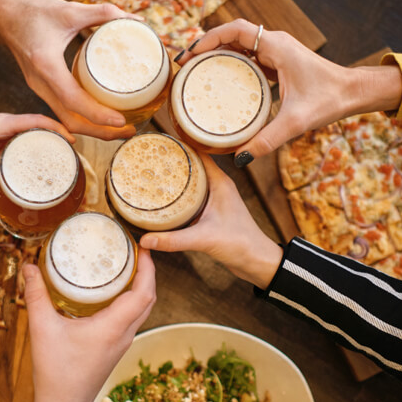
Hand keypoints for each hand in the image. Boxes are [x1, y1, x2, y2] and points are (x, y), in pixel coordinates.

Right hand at [0, 0, 135, 139]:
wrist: (5, 19)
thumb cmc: (34, 14)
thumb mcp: (69, 11)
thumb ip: (103, 13)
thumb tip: (134, 20)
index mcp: (46, 66)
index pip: (73, 100)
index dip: (97, 114)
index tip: (120, 120)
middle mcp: (40, 84)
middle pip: (70, 121)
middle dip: (99, 132)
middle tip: (128, 130)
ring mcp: (39, 90)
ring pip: (66, 121)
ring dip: (92, 129)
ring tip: (119, 128)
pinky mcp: (42, 91)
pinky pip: (63, 112)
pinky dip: (83, 119)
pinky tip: (101, 116)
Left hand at [0, 107, 72, 215]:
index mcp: (4, 124)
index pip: (38, 121)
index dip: (57, 129)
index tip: (72, 140)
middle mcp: (6, 123)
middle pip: (38, 126)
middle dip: (56, 137)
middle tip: (70, 154)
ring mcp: (1, 129)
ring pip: (28, 133)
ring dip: (43, 142)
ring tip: (57, 158)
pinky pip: (18, 140)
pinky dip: (27, 148)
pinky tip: (31, 162)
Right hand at [23, 249, 156, 401]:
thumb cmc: (56, 372)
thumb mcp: (42, 328)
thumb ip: (36, 295)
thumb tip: (29, 268)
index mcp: (113, 327)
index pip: (144, 293)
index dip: (149, 269)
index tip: (143, 249)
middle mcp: (123, 334)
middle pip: (149, 299)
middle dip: (147, 273)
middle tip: (135, 252)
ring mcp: (121, 343)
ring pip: (142, 310)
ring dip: (141, 287)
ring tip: (126, 267)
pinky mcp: (115, 348)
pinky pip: (131, 319)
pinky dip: (130, 301)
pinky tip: (112, 293)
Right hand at [139, 155, 282, 289]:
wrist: (256, 261)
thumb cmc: (241, 244)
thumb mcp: (204, 239)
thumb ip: (174, 240)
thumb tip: (145, 239)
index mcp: (220, 182)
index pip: (198, 153)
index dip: (180, 145)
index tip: (160, 140)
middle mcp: (217, 185)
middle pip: (192, 164)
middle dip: (172, 159)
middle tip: (148, 155)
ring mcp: (214, 197)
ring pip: (190, 180)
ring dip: (174, 176)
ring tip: (150, 171)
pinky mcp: (211, 210)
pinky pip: (190, 195)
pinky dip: (177, 193)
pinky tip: (162, 196)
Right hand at [174, 19, 401, 161]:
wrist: (354, 93)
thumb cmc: (330, 99)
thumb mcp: (296, 121)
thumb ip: (267, 139)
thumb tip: (240, 157)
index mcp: (277, 46)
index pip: (236, 30)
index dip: (209, 38)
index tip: (191, 54)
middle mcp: (275, 43)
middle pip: (232, 35)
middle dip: (206, 46)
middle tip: (185, 65)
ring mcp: (276, 52)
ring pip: (239, 46)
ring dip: (217, 54)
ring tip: (195, 71)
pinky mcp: (278, 63)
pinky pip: (248, 57)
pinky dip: (231, 64)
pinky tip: (220, 81)